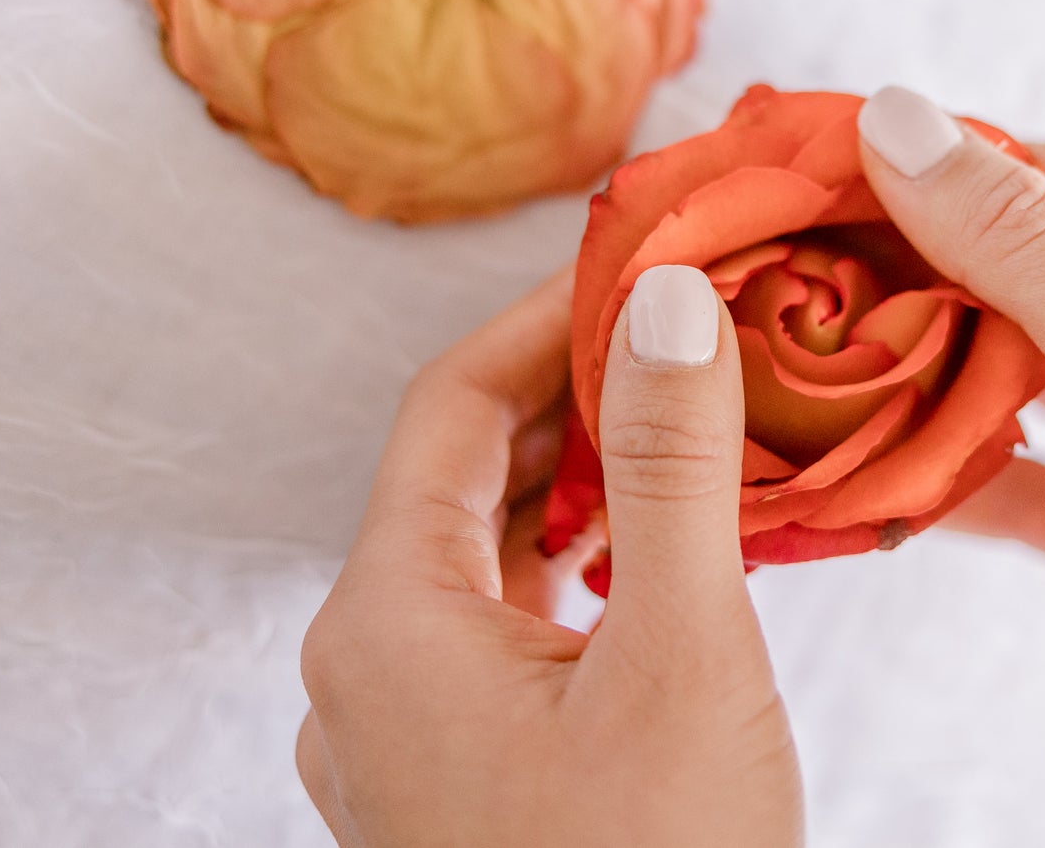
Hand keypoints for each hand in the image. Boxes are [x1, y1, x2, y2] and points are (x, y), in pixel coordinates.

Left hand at [296, 268, 801, 847]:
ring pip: (479, 555)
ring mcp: (397, 736)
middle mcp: (363, 671)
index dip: (547, 318)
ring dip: (574, 480)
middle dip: (569, 393)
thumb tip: (669, 304)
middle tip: (679, 333)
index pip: (448, 409)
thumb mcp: (679, 655)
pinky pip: (496, 629)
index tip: (639, 265)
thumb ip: (670, 468)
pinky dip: (569, 566)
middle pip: (458, 476)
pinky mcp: (449, 780)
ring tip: (681, 428)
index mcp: (383, 624)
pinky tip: (646, 553)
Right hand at [854, 87, 1044, 846]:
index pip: (1039, 178)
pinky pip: (1017, 479)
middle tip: (756, 276)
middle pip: (1012, 276)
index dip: (907, 170)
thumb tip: (901, 120)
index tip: (786, 171)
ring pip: (1006, 378)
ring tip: (782, 369)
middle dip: (890, 279)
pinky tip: (852, 475)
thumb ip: (1023, 244)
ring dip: (903, 380)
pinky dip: (939, 477)